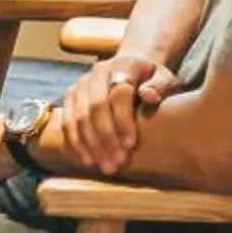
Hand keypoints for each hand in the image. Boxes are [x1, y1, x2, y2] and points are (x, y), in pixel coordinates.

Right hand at [57, 53, 170, 173]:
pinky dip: (75, 142)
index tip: (130, 144)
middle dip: (105, 138)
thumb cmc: (152, 80)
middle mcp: (97, 73)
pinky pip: (67, 121)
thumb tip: (150, 95)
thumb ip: (160, 86)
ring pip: (78, 116)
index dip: (122, 120)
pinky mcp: (70, 96)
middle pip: (94, 107)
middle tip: (116, 162)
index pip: (118, 94)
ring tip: (105, 166)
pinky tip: (87, 160)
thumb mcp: (165, 79)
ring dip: (90, 144)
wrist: (131, 68)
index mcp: (122, 66)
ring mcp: (80, 84)